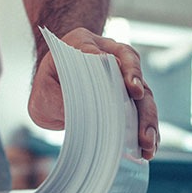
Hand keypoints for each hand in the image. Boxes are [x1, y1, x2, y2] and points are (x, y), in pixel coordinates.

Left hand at [28, 28, 159, 159]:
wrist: (51, 88)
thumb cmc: (48, 85)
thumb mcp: (43, 88)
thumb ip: (56, 96)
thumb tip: (74, 112)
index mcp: (84, 43)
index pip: (108, 52)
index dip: (125, 70)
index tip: (133, 89)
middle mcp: (110, 54)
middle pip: (135, 75)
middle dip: (142, 103)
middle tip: (143, 127)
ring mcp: (122, 75)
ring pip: (144, 95)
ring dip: (148, 122)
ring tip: (148, 146)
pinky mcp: (128, 96)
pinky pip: (142, 111)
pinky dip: (146, 130)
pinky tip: (148, 149)